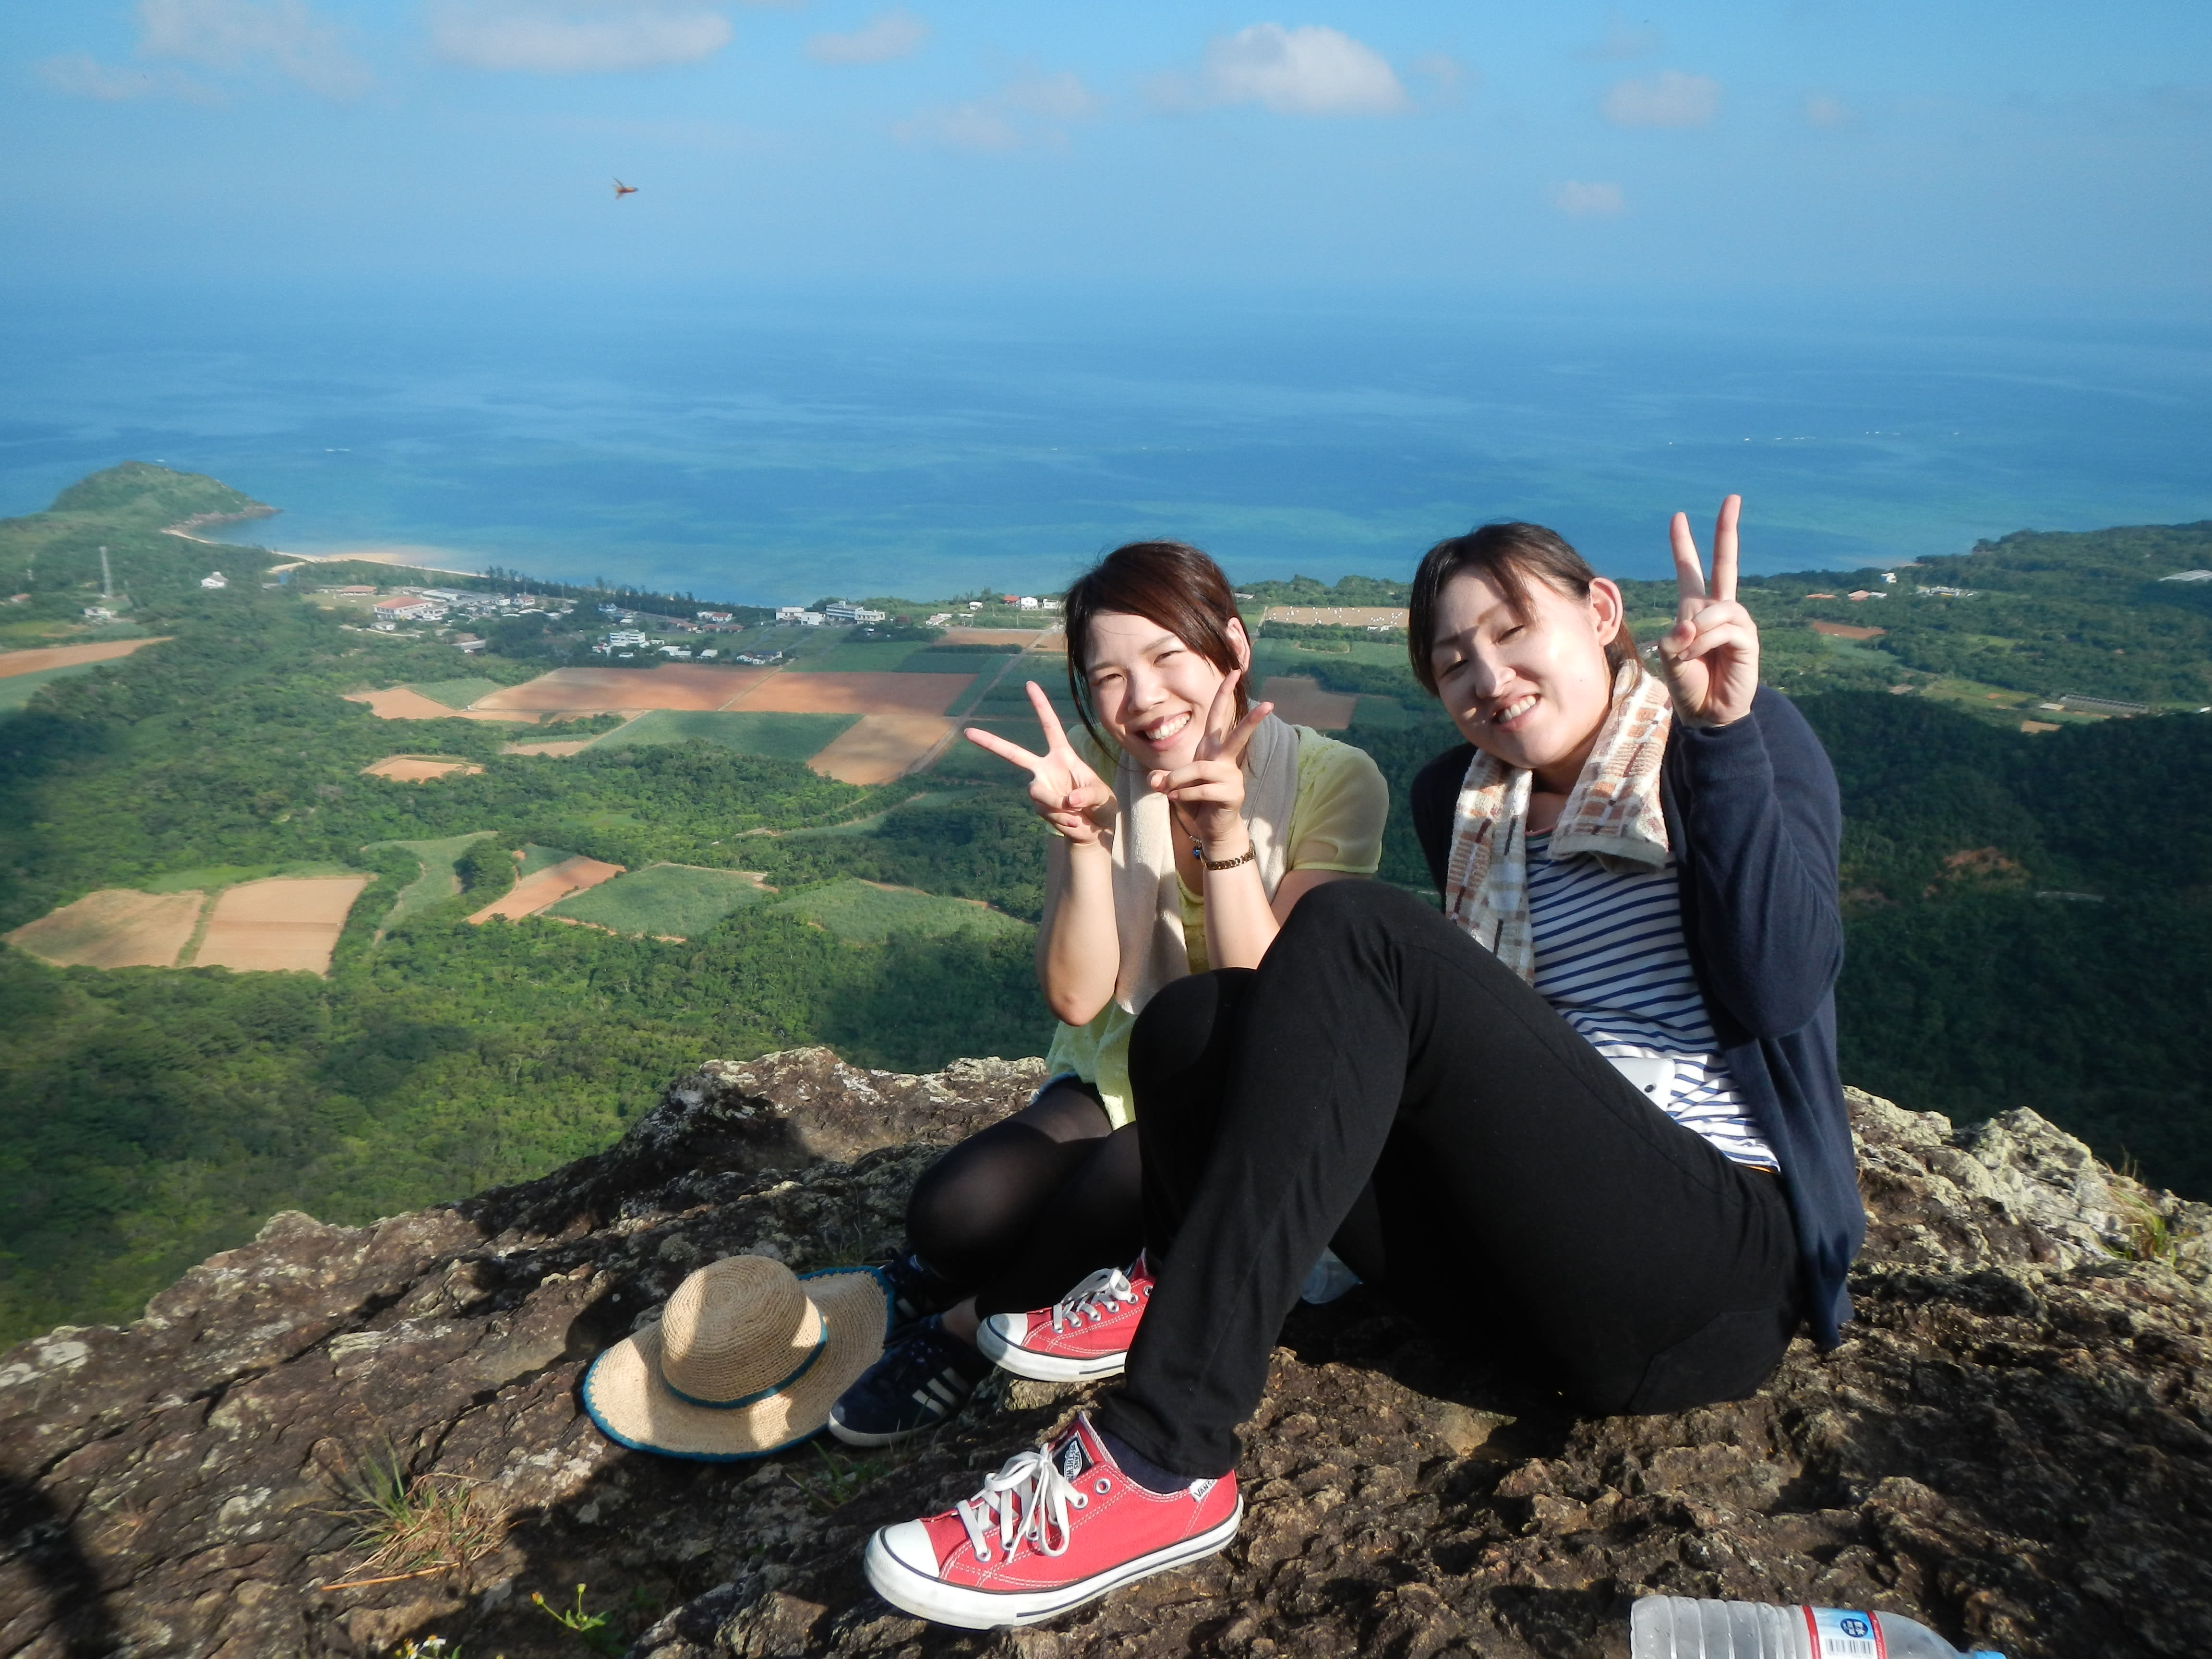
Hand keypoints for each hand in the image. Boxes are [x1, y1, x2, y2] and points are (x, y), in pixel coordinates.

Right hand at [963, 682, 1114, 844]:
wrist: (1094, 829)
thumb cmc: (1101, 806)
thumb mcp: (1103, 797)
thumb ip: (1088, 795)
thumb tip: (1069, 800)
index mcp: (1062, 755)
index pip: (1049, 726)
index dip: (1040, 706)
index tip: (1029, 684)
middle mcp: (1045, 768)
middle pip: (1014, 754)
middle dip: (991, 743)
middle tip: (968, 732)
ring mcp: (1040, 787)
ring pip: (1037, 792)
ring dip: (1057, 806)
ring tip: (1076, 815)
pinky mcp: (1038, 807)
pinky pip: (1045, 811)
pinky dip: (1062, 819)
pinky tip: (1073, 822)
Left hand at [1146, 671, 1273, 853]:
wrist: (1210, 828)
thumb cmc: (1195, 801)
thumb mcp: (1175, 786)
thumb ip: (1164, 778)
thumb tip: (1155, 780)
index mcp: (1212, 750)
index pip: (1219, 718)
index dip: (1224, 694)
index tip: (1234, 672)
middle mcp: (1225, 760)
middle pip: (1236, 735)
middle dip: (1252, 719)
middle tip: (1270, 704)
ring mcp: (1231, 777)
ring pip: (1202, 769)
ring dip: (1180, 779)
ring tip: (1168, 791)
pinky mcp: (1232, 794)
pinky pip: (1202, 790)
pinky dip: (1184, 795)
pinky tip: (1176, 800)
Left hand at [1656, 494, 1759, 727]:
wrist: (1707, 712)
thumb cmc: (1687, 683)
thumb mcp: (1669, 658)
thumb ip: (1674, 638)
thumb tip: (1692, 624)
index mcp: (1694, 609)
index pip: (1690, 569)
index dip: (1683, 544)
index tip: (1678, 516)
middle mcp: (1718, 610)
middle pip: (1725, 563)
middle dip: (1727, 531)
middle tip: (1732, 498)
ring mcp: (1736, 623)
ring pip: (1717, 608)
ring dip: (1698, 631)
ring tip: (1688, 653)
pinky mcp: (1748, 639)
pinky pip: (1724, 628)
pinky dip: (1706, 641)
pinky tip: (1700, 655)